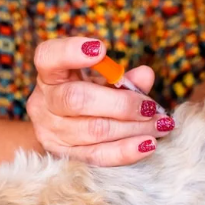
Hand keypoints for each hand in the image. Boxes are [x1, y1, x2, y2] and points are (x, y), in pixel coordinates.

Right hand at [26, 37, 174, 165]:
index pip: (48, 58)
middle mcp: (44, 103)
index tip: (101, 48)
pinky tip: (149, 145)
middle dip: (121, 103)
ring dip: (133, 128)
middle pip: (77, 99)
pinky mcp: (65, 156)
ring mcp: (51, 132)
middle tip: (151, 107)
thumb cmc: (88, 96)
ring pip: (94, 130)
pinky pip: (98, 156)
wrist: (64, 130)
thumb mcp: (101, 81)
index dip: (71, 52)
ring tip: (161, 125)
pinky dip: (126, 151)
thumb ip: (122, 78)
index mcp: (50, 75)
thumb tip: (146, 75)